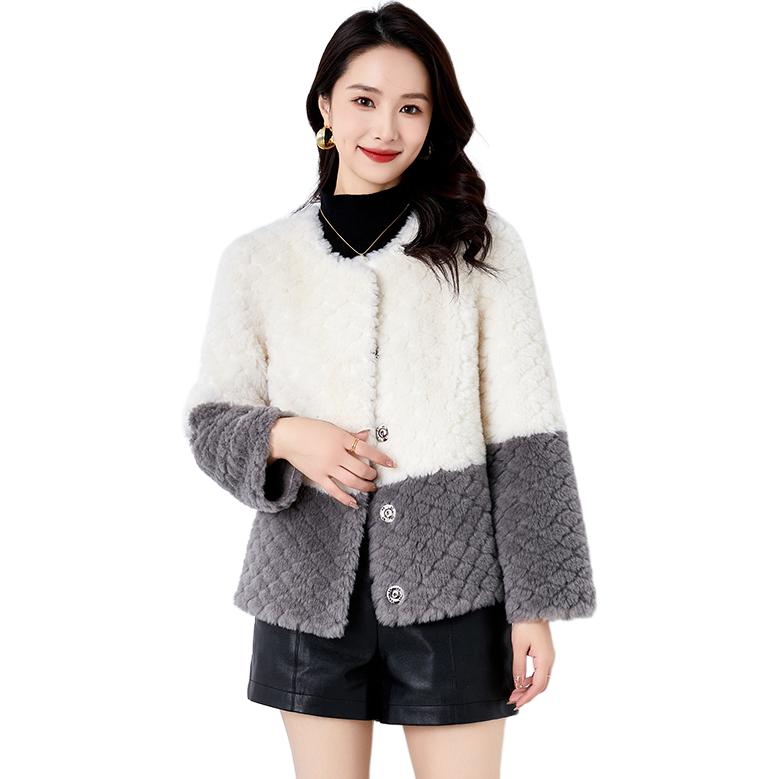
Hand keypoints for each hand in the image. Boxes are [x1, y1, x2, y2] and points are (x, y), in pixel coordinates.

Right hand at [270, 417, 395, 507]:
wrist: (288, 437)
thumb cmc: (310, 429)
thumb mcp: (333, 428)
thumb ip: (350, 435)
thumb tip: (367, 436)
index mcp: (341, 439)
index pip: (367, 450)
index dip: (381, 458)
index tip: (392, 464)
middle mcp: (336, 454)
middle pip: (361, 469)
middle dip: (372, 474)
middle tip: (375, 475)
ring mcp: (327, 467)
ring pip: (352, 481)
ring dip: (364, 486)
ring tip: (370, 486)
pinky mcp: (319, 477)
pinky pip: (335, 491)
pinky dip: (346, 499)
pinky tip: (355, 503)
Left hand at [506, 619, 554, 709]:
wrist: (533, 608)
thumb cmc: (525, 624)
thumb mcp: (518, 646)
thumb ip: (518, 667)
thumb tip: (518, 685)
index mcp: (544, 660)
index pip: (537, 686)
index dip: (527, 697)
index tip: (516, 703)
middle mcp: (550, 660)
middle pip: (541, 685)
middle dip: (527, 694)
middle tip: (514, 700)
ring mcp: (549, 656)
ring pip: (541, 679)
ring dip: (528, 687)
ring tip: (515, 692)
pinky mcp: (545, 652)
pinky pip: (540, 671)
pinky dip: (531, 678)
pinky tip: (521, 680)